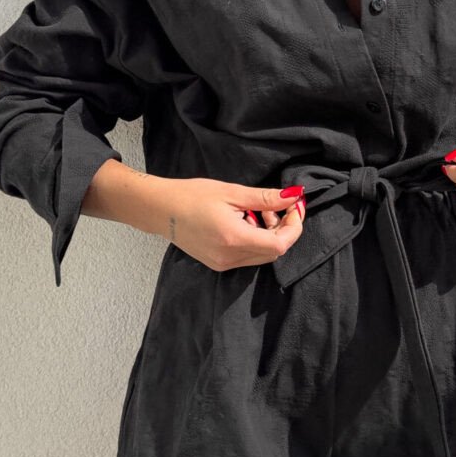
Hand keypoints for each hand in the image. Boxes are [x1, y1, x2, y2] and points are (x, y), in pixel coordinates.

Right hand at [153, 178, 305, 269]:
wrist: (161, 210)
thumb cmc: (192, 196)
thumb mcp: (232, 192)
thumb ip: (265, 198)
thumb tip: (294, 197)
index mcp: (234, 238)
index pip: (280, 245)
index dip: (294, 227)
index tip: (294, 207)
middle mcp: (230, 257)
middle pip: (274, 252)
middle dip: (283, 230)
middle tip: (276, 207)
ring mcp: (223, 264)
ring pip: (262, 256)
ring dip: (269, 236)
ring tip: (256, 213)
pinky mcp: (218, 264)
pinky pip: (248, 257)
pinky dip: (255, 242)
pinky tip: (244, 223)